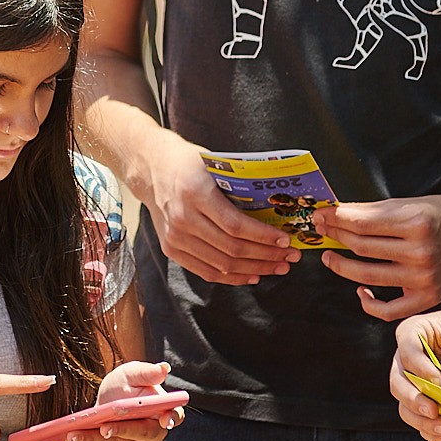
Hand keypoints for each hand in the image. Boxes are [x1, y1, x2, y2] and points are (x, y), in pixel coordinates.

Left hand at [67, 361, 182, 440]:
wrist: (107, 406)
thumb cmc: (124, 388)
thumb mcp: (131, 374)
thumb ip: (145, 372)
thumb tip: (163, 368)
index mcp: (163, 411)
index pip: (174, 416)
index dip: (171, 418)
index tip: (165, 419)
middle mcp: (155, 434)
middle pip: (142, 435)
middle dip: (122, 431)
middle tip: (104, 428)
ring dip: (96, 440)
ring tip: (75, 434)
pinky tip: (73, 438)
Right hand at [135, 133, 296, 284]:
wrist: (150, 169)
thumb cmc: (187, 163)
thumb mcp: (213, 164)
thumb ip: (238, 185)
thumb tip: (277, 207)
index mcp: (194, 193)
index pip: (235, 225)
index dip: (263, 237)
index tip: (285, 240)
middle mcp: (182, 218)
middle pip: (231, 248)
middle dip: (266, 256)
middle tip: (289, 256)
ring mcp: (175, 237)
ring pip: (221, 264)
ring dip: (254, 269)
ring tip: (277, 267)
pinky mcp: (171, 249)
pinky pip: (206, 271)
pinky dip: (232, 277)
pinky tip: (252, 275)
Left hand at [314, 194, 440, 318]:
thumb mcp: (410, 204)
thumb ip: (373, 211)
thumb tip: (336, 213)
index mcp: (417, 223)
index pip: (363, 224)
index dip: (337, 219)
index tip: (321, 215)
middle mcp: (421, 253)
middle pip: (362, 248)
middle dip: (336, 237)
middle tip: (322, 231)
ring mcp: (424, 279)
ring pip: (368, 275)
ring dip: (341, 266)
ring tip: (329, 257)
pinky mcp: (427, 297)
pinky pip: (389, 310)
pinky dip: (368, 302)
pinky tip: (359, 289)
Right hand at [391, 295, 440, 440]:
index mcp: (413, 332)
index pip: (407, 354)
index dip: (421, 372)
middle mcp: (409, 357)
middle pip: (399, 384)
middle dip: (414, 401)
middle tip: (434, 413)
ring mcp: (418, 379)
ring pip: (407, 406)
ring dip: (423, 422)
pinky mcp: (432, 397)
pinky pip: (423, 419)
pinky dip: (433, 432)